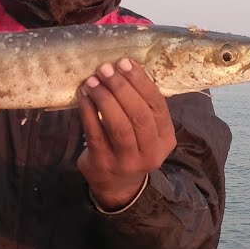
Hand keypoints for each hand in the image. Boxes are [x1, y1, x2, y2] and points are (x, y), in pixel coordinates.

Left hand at [77, 58, 175, 209]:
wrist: (117, 186)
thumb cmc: (132, 147)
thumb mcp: (147, 132)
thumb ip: (142, 106)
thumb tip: (124, 67)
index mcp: (165, 139)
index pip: (157, 105)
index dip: (141, 82)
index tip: (125, 62)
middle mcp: (151, 152)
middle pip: (139, 115)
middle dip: (121, 88)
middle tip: (106, 69)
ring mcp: (127, 161)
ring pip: (118, 125)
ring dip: (104, 98)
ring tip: (93, 81)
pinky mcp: (103, 164)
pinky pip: (95, 133)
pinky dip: (88, 110)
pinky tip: (83, 95)